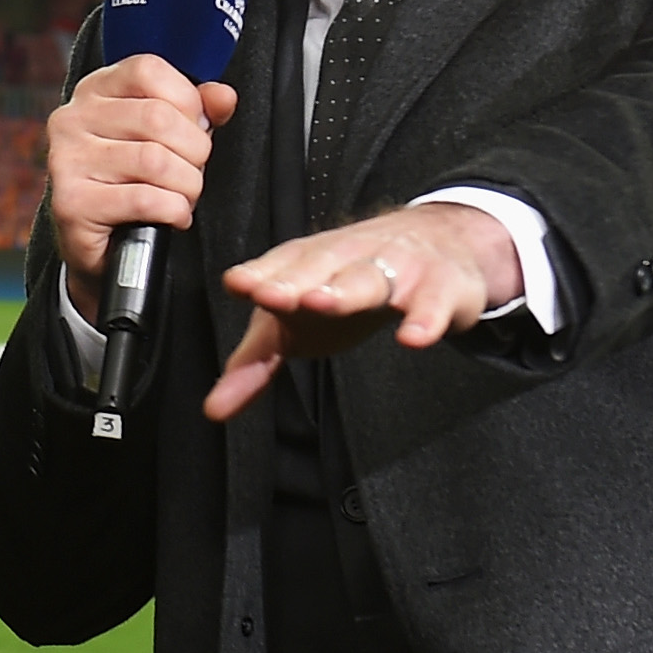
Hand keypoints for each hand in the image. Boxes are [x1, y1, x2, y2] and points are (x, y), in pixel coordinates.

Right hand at [43, 56, 242, 320]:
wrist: (99, 243)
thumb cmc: (133, 181)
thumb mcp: (168, 135)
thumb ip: (197, 110)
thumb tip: (222, 96)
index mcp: (94, 91)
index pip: (148, 70)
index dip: (187, 100)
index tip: (192, 127)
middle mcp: (72, 119)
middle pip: (157, 117)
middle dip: (194, 151)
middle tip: (191, 170)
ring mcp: (67, 161)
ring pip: (155, 161)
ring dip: (186, 185)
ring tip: (182, 196)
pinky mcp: (71, 203)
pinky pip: (144, 199)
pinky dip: (173, 210)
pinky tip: (171, 215)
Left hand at [202, 200, 524, 422]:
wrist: (437, 243)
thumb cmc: (346, 286)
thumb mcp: (296, 323)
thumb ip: (255, 365)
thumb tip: (214, 410)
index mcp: (304, 264)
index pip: (277, 267)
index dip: (258, 276)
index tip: (239, 285)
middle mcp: (346, 259)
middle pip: (317, 269)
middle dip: (292, 281)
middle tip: (271, 297)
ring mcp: (395, 268)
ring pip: (368, 278)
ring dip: (345, 290)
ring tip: (322, 303)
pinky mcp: (438, 287)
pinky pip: (432, 303)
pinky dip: (423, 319)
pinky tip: (412, 338)